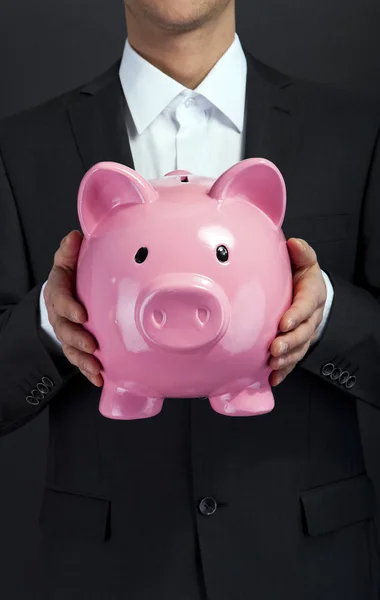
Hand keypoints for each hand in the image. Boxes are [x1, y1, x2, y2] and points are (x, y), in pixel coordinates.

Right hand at [44, 230, 102, 386]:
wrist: (64, 295)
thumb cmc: (70, 278)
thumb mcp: (67, 262)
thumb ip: (69, 251)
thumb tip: (74, 236)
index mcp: (59, 291)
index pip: (60, 298)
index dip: (69, 307)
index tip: (82, 314)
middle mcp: (60, 314)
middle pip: (64, 329)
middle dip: (77, 339)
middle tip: (92, 345)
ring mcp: (67, 332)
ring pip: (70, 348)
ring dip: (83, 360)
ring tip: (96, 368)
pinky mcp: (76, 345)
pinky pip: (79, 360)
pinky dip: (88, 371)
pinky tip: (100, 379)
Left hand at [269, 238, 326, 386]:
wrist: (309, 292)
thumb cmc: (302, 276)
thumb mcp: (304, 261)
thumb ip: (301, 253)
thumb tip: (294, 243)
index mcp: (312, 295)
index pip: (306, 306)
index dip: (296, 315)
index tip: (283, 323)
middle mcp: (311, 317)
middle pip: (304, 333)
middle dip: (290, 343)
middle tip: (275, 349)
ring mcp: (305, 333)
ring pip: (299, 349)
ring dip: (286, 359)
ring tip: (273, 365)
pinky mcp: (297, 345)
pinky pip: (292, 361)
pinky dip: (283, 371)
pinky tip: (273, 379)